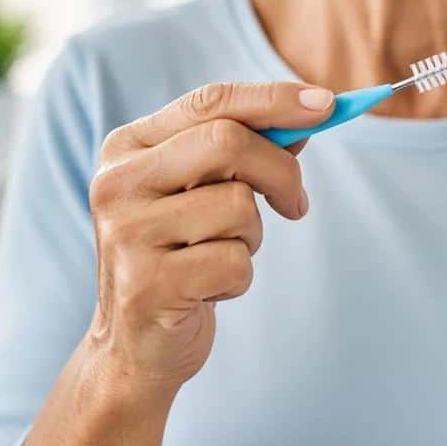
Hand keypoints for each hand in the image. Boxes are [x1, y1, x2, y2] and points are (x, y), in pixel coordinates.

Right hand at [86, 81, 333, 394]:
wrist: (134, 346)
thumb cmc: (183, 252)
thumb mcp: (207, 190)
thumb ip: (251, 146)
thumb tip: (313, 110)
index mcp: (129, 147)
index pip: (211, 101)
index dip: (274, 99)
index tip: (328, 104)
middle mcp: (118, 183)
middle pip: (227, 143)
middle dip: (280, 171)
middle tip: (296, 203)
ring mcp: (127, 234)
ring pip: (237, 205)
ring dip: (252, 235)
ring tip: (223, 254)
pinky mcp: (146, 286)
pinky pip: (234, 260)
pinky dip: (239, 276)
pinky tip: (210, 289)